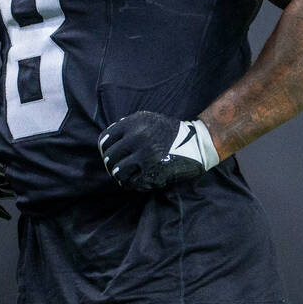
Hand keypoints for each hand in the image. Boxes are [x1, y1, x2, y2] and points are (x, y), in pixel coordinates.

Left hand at [97, 111, 219, 190]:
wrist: (198, 143)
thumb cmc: (171, 132)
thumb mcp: (148, 120)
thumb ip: (127, 126)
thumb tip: (107, 139)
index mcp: (133, 123)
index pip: (105, 139)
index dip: (104, 149)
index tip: (107, 155)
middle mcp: (137, 137)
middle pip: (110, 156)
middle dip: (110, 164)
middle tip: (114, 169)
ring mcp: (145, 154)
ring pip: (118, 171)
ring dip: (119, 176)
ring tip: (123, 177)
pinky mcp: (154, 170)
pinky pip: (132, 181)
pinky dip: (131, 183)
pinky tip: (135, 182)